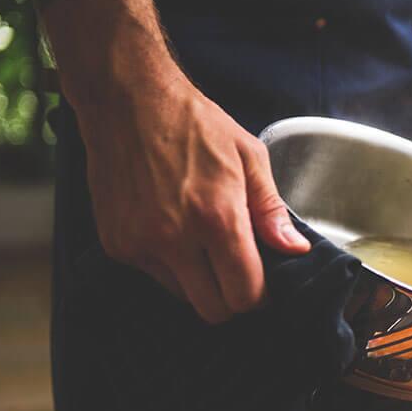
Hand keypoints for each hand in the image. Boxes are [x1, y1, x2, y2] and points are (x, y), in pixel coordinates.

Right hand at [77, 78, 310, 323]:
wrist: (127, 101)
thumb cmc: (194, 124)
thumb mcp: (249, 157)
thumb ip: (272, 211)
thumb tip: (295, 249)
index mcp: (216, 218)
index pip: (245, 293)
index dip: (261, 295)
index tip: (264, 283)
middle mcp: (174, 239)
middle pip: (214, 309)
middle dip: (233, 298)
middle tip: (238, 272)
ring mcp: (140, 245)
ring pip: (184, 297)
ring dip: (201, 283)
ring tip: (204, 244)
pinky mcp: (116, 245)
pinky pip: (155, 276)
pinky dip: (171, 266)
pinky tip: (174, 232)